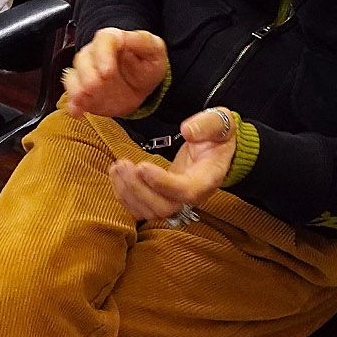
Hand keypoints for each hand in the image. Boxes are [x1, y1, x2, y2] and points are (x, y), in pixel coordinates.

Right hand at [61, 27, 169, 119]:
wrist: (140, 86)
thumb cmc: (147, 65)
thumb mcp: (154, 50)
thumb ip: (141, 41)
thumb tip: (123, 37)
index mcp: (112, 40)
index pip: (102, 40)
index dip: (102, 55)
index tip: (107, 72)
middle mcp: (94, 53)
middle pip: (82, 59)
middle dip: (89, 76)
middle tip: (100, 86)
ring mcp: (85, 72)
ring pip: (72, 76)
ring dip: (79, 90)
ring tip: (90, 97)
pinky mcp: (82, 91)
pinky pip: (71, 96)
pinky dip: (73, 105)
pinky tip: (79, 111)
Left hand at [108, 107, 237, 220]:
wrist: (215, 147)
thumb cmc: (217, 136)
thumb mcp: (220, 123)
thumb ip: (207, 125)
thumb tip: (187, 131)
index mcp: (207, 178)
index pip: (186, 192)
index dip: (162, 183)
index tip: (142, 165)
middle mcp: (192, 195)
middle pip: (165, 208)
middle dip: (139, 189)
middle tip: (124, 164)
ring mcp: (176, 200)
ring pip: (150, 212)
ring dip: (128, 193)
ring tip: (117, 167)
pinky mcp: (161, 199)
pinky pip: (140, 209)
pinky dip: (124, 196)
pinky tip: (116, 174)